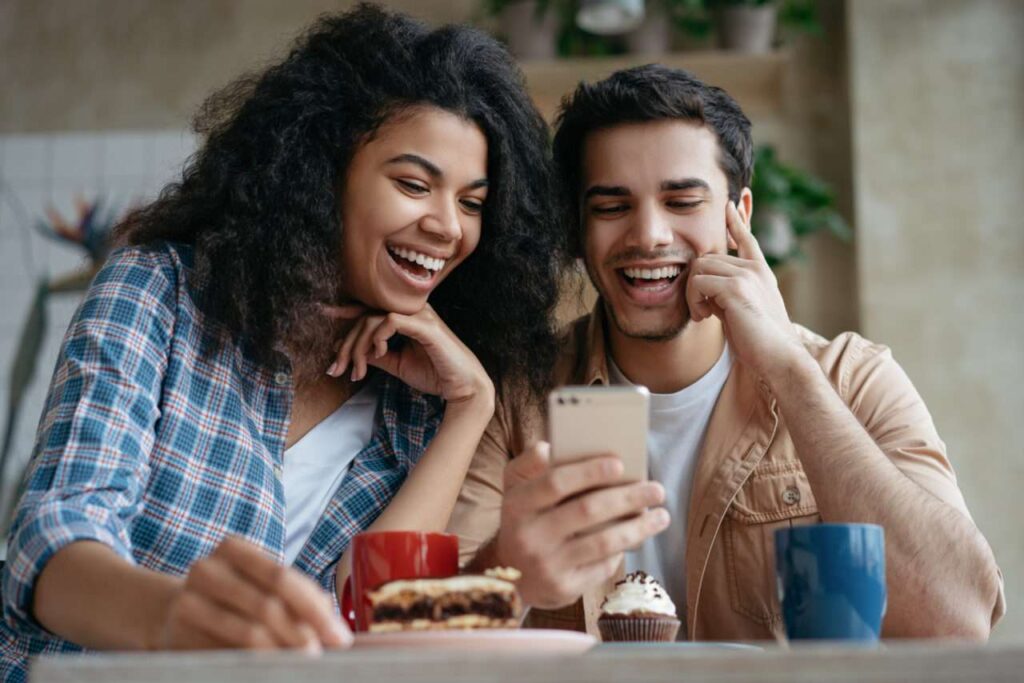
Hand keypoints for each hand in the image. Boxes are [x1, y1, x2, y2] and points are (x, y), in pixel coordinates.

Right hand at [159, 537, 351, 651]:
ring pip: (248, 633)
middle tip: (323, 656)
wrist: (169, 612)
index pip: (282, 578)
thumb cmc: (232, 598)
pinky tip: (272, 671)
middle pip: (267, 606)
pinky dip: (256, 665)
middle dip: (303, 635)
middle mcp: (206, 570)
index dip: (314, 609)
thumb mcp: (259, 585)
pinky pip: (226, 654)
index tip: (340, 636)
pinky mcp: (177, 636)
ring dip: (283, 654)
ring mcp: (187, 602)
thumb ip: (295, 597)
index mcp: (232, 548)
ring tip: (304, 665)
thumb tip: (334, 625)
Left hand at [322, 304, 493, 407]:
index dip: (347, 310)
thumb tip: (353, 351)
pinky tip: (379, 354)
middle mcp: (412, 311)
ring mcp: (420, 316)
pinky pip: (390, 321)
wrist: (463, 387)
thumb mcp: (398, 364)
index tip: (324, 313)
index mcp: (407, 318)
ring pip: (373, 319)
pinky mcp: (425, 326)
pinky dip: (378, 337)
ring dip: (359, 346)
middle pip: (366, 316)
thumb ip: (378, 355)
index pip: (371, 308)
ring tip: (359, 370)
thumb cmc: (436, 374)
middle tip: (337, 368)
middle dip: (347, 344)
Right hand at [493, 442, 668, 609]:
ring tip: (662, 516)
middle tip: (657, 489)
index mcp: (517, 505)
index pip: (555, 483)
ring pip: (602, 542)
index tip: (619, 464)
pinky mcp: (563, 588)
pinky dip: (623, 549)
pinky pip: (602, 566)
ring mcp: (547, 565)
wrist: (510, 577)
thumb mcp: (514, 489)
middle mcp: (529, 536)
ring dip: (638, 528)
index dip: (588, 472)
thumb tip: (548, 446)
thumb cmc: (523, 520)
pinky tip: (638, 537)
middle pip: (587, 511)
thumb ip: (529, 464)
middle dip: (627, 497)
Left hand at [686, 201, 805, 380]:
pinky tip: (704, 317)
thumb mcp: (743, 310)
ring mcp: (746, 276)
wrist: (779, 358)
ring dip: (692, 293)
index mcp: (761, 272)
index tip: (728, 205)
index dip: (736, 221)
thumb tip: (706, 289)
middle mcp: (755, 269)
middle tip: (703, 311)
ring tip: (704, 315)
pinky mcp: (735, 288)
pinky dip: (694, 301)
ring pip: (699, 267)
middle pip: (707, 257)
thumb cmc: (760, 342)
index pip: (747, 239)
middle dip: (696, 284)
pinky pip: (697, 282)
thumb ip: (727, 293)